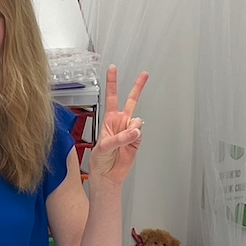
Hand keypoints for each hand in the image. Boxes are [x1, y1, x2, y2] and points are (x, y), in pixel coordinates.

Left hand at [88, 66, 146, 187]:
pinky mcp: (137, 140)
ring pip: (137, 120)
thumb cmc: (100, 161)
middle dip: (138, 87)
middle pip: (131, 101)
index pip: (111, 97)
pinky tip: (130, 142)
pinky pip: (140, 133)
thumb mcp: (104, 147)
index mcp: (109, 120)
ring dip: (131, 129)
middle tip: (145, 75)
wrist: (108, 176)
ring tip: (124, 140)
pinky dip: (135, 137)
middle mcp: (120, 123)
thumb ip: (119, 137)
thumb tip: (136, 130)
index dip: (112, 83)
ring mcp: (130, 131)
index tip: (113, 69)